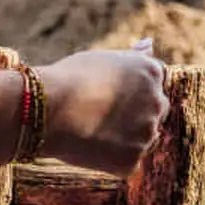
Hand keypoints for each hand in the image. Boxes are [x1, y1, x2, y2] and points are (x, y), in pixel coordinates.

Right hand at [34, 50, 168, 174]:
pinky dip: (113, 158)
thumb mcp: (104, 59)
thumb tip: (149, 44)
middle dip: (137, 113)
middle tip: (102, 113)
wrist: (48, 108)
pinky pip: (128, 161)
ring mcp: (147, 132)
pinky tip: (91, 147)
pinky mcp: (133, 159)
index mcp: (152, 72)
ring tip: (93, 129)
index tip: (110, 93)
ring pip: (144, 138)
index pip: (156, 82)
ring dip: (127, 137)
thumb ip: (133, 57)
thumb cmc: (70, 79)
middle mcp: (156, 101)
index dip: (132, 90)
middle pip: (156, 110)